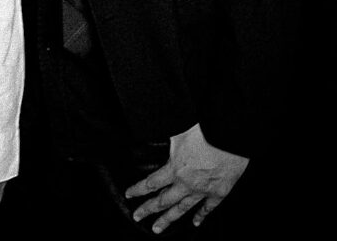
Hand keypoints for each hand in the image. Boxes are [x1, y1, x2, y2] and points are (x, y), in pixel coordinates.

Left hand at [124, 123, 248, 233]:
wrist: (231, 137)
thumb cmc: (205, 131)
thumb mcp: (179, 131)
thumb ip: (166, 139)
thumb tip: (152, 131)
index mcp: (174, 168)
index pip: (151, 183)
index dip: (138, 189)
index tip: (129, 195)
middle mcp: (186, 184)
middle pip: (162, 201)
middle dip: (148, 210)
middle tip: (137, 217)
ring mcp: (203, 191)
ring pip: (182, 209)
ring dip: (168, 220)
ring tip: (157, 229)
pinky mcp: (219, 192)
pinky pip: (207, 208)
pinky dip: (201, 216)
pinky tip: (195, 223)